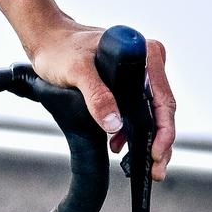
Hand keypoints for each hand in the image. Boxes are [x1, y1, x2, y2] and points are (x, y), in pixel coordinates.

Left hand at [27, 22, 176, 180]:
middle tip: (156, 170)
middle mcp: (147, 61)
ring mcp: (139, 71)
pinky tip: (119, 144)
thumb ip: (96, 95)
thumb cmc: (61, 49)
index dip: (164, 130)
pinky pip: (138, 108)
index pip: (163, 99)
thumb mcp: (77, 72)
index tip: (156, 153)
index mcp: (144, 54)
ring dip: (147, 138)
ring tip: (141, 164)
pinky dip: (132, 129)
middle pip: (162, 108)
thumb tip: (115, 124)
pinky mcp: (128, 80)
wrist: (47, 40)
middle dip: (160, 142)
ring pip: (152, 112)